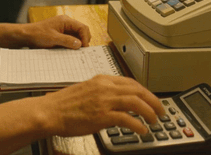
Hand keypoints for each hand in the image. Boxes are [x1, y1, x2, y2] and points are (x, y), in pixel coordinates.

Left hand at [20, 15, 90, 48]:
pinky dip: (72, 44)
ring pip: (76, 36)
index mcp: (65, 21)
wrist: (26, 35)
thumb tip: (80, 44)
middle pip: (81, 31)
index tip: (84, 48)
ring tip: (76, 52)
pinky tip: (70, 51)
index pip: (82, 27)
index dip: (85, 38)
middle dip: (83, 40)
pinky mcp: (60, 34)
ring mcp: (63, 28)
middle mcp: (66, 23)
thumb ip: (67, 41)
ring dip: (77, 43)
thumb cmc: (38, 34)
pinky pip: (70, 39)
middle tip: (82, 51)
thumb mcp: (53, 38)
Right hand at [38, 75, 164, 136]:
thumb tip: (117, 103)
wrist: (50, 111)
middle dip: (153, 101)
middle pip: (137, 90)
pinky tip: (141, 130)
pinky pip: (127, 119)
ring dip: (149, 112)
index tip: (151, 99)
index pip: (130, 82)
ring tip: (154, 121)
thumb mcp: (86, 91)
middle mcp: (105, 87)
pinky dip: (138, 125)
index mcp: (101, 80)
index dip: (145, 92)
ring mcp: (104, 101)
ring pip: (136, 102)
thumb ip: (102, 94)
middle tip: (161, 111)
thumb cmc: (64, 105)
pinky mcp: (102, 115)